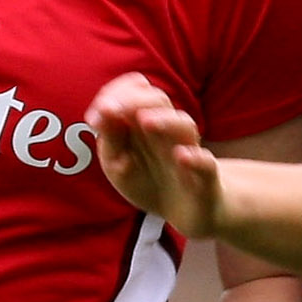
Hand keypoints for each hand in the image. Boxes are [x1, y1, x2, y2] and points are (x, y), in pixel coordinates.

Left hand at [89, 74, 224, 238]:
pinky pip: (206, 163)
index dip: (117, 93)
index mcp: (144, 120)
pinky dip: (195, 158)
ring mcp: (189, 149)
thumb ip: (110, 139)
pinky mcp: (205, 176)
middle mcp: (168, 129)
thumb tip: (100, 113)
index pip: (136, 89)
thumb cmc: (146, 180)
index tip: (96, 114)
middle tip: (112, 109)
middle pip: (158, 100)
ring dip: (164, 120)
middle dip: (134, 101)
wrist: (182, 211)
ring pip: (184, 125)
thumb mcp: (117, 163)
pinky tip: (180, 156)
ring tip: (144, 121)